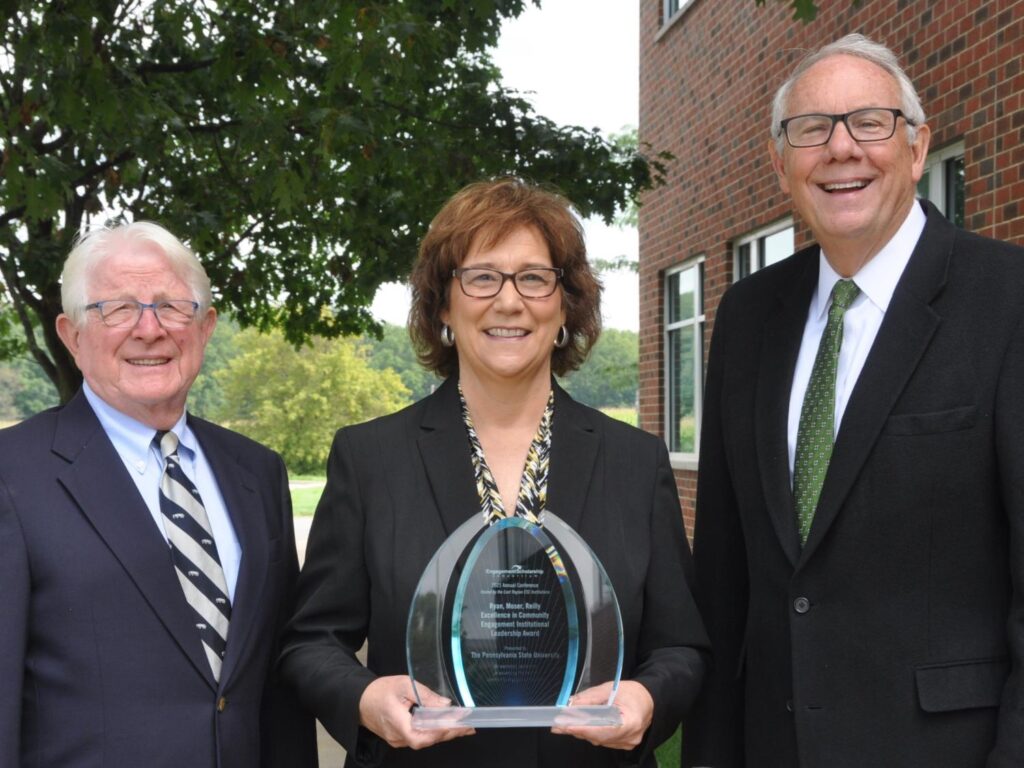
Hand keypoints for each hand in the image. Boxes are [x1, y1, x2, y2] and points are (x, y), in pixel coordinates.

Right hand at [358, 675, 474, 749]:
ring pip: (424, 741)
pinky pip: (419, 738)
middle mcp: (397, 737)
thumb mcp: (403, 684)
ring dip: (443, 734)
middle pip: (427, 740)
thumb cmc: (379, 691)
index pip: (422, 736)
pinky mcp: (399, 738)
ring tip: (461, 727)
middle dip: (449, 734)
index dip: (441, 732)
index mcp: (397, 722)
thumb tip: (445, 704)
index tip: (459, 724)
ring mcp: (397, 740)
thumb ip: (425, 695)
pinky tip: (444, 727)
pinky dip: (433, 733)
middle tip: (467, 727)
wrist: (359, 701)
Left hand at [551, 680, 653, 749]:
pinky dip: (591, 734)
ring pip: (599, 741)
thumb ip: (590, 698)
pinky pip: (603, 741)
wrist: (648, 699)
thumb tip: (571, 705)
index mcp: (631, 722)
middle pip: (599, 737)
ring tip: (564, 726)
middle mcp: (631, 737)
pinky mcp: (624, 744)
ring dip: (582, 733)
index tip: (567, 726)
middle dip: (577, 730)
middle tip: (558, 725)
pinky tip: (579, 728)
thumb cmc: (632, 692)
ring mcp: (628, 743)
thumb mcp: (610, 689)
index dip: (584, 729)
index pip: (604, 730)